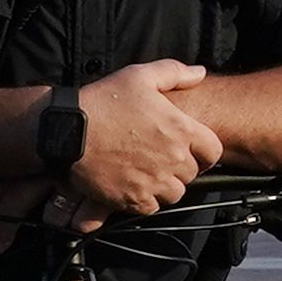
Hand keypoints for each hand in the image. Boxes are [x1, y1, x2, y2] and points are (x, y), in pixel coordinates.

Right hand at [58, 59, 225, 225]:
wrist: (68, 131)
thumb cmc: (103, 101)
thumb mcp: (140, 75)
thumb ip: (175, 72)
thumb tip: (200, 73)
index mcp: (181, 129)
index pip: (213, 151)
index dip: (204, 151)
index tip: (190, 148)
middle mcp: (173, 158)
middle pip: (192, 173)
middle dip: (181, 167)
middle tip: (162, 158)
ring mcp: (154, 181)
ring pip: (175, 193)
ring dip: (166, 185)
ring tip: (149, 172)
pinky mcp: (133, 199)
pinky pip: (152, 207)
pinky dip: (146, 199)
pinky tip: (134, 184)